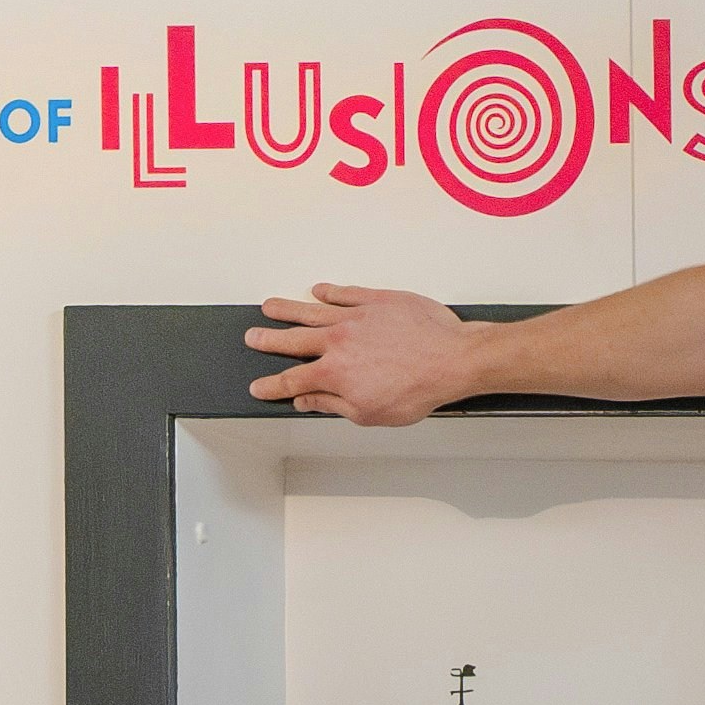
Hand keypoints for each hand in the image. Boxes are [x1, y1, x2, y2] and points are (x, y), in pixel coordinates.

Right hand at [247, 283, 487, 425]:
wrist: (451, 359)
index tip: (259, 386)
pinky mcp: (376, 299)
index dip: (272, 386)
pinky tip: (318, 291)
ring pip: (312, 311)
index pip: (292, 380)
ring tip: (271, 307)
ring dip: (288, 310)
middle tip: (253, 337)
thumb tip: (307, 401)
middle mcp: (337, 341)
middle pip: (293, 340)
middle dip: (269, 340)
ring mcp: (355, 316)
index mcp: (333, 373)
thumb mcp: (369, 413)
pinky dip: (329, 292)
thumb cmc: (418, 388)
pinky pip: (345, 293)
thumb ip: (332, 404)